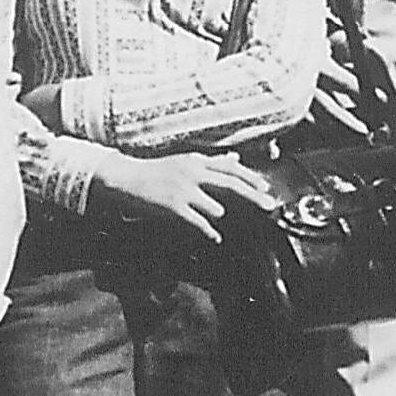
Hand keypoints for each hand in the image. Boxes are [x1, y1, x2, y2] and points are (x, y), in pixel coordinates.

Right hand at [87, 150, 269, 244]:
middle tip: (269, 205)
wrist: (126, 178)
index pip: (231, 167)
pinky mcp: (173, 205)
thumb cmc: (155, 171)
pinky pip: (199, 221)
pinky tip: (215, 236)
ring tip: (212, 217)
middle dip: (253, 195)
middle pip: (231, 183)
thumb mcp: (184, 161)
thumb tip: (235, 158)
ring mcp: (183, 189)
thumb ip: (211, 161)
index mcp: (196, 160)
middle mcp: (192, 172)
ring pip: (215, 205)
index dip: (251, 177)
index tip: (265, 187)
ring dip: (218, 213)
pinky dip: (209, 231)